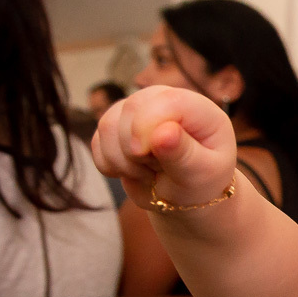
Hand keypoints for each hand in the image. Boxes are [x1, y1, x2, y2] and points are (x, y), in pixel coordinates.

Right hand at [91, 85, 236, 210]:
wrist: (185, 195)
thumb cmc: (201, 182)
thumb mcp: (201, 175)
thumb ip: (183, 154)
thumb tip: (163, 132)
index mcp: (197, 109)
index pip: (165, 101)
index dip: (147, 128)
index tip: (145, 156)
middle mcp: (165, 101)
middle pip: (131, 109)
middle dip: (136, 150)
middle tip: (159, 169)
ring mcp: (138, 111)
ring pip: (108, 125)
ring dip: (122, 161)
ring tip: (149, 172)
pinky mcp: (116, 126)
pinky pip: (97, 142)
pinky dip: (109, 165)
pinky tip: (133, 172)